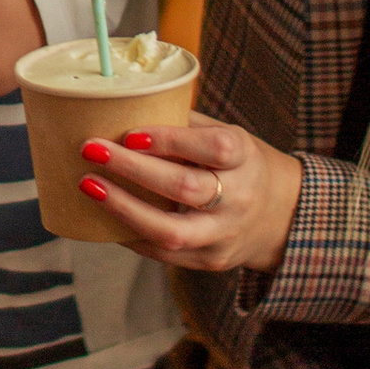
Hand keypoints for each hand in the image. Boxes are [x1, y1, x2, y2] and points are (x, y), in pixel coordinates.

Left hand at [75, 116, 301, 276]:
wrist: (280, 216)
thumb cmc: (237, 165)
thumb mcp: (225, 136)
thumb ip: (182, 126)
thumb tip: (120, 108)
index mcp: (245, 157)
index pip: (215, 148)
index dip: (171, 140)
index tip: (130, 133)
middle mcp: (240, 198)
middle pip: (186, 188)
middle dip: (133, 169)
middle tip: (91, 150)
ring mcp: (225, 234)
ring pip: (171, 231)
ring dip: (124, 208)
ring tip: (89, 186)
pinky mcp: (210, 261)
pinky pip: (163, 253)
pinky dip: (130, 234)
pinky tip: (103, 215)